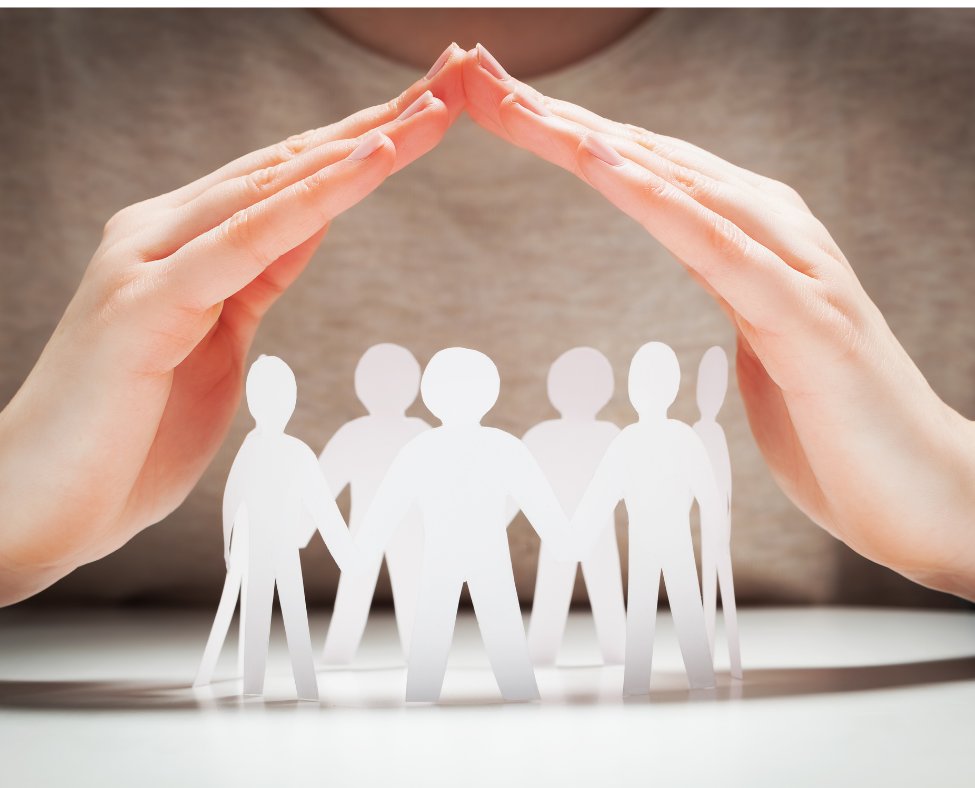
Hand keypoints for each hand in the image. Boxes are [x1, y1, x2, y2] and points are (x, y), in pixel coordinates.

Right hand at [0, 45, 468, 627]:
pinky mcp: (140, 307)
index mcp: (179, 244)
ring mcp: (144, 264)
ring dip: (359, 145)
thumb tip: (306, 227)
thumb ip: (252, 278)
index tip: (428, 112)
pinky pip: (243, 244)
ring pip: (270, 188)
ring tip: (430, 107)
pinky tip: (365, 163)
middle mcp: (158, 234)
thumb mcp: (215, 342)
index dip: (361, 142)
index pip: (285, 178)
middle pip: (286, 165)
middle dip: (376, 122)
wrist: (37, 506)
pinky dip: (309, 201)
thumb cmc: (127, 436)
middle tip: (454, 78)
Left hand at [462, 45, 974, 598]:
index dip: (563, 133)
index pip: (642, 170)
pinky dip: (657, 199)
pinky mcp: (807, 317)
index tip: (491, 104)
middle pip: (645, 156)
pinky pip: (717, 246)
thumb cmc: (835, 424)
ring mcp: (796, 267)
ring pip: (675, 182)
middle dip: (552, 116)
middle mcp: (774, 231)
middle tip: (470, 73)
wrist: (927, 492)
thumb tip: (699, 257)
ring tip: (516, 100)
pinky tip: (603, 160)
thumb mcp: (764, 338)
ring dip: (589, 137)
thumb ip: (733, 284)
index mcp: (753, 236)